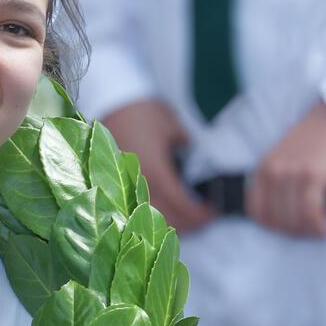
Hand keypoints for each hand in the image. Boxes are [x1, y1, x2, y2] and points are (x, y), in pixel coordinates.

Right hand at [101, 100, 214, 233]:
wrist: (112, 102)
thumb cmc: (144, 112)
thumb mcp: (174, 127)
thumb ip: (188, 150)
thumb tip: (197, 165)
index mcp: (155, 171)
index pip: (180, 203)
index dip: (198, 213)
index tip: (212, 213)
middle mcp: (139, 184)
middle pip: (166, 217)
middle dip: (189, 223)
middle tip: (205, 219)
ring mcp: (125, 186)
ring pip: (150, 217)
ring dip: (172, 222)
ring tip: (188, 218)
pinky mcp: (119, 183)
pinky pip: (138, 208)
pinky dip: (155, 214)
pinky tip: (166, 212)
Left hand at [245, 101, 325, 237]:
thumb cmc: (320, 138)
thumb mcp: (286, 158)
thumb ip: (279, 182)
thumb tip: (285, 216)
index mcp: (263, 168)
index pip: (255, 211)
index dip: (273, 226)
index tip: (291, 226)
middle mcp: (273, 171)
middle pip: (274, 219)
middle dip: (294, 232)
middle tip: (312, 228)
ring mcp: (292, 173)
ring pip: (292, 220)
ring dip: (308, 231)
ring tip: (322, 225)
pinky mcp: (313, 176)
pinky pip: (310, 213)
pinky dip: (318, 226)